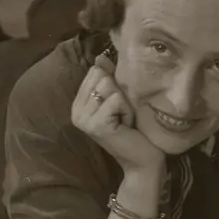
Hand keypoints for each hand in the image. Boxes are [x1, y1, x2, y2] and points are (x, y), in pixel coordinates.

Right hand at [71, 54, 164, 177]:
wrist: (141, 161)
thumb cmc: (133, 130)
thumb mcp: (118, 100)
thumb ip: (107, 79)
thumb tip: (101, 57)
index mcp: (78, 105)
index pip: (95, 71)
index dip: (113, 85)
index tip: (117, 107)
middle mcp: (76, 112)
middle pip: (101, 75)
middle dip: (119, 93)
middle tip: (121, 115)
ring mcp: (84, 119)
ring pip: (109, 85)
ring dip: (124, 103)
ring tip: (124, 120)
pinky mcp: (97, 124)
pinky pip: (116, 99)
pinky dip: (127, 111)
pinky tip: (126, 126)